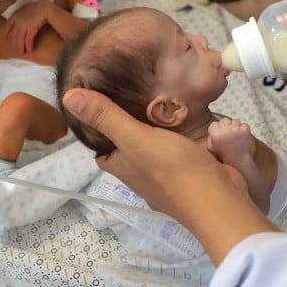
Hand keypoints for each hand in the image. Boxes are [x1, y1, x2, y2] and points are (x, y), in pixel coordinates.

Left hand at [4, 0, 51, 53]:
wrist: (45, 8)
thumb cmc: (38, 8)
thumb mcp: (25, 9)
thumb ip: (20, 15)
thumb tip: (19, 22)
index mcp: (15, 15)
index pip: (7, 26)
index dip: (6, 33)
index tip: (5, 38)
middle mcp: (17, 21)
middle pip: (13, 35)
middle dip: (14, 44)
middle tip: (16, 50)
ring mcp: (23, 25)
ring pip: (19, 39)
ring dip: (20, 47)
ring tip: (22, 53)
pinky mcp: (31, 28)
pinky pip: (28, 40)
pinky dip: (28, 46)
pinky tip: (30, 50)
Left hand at [61, 88, 275, 264]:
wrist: (219, 198)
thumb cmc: (173, 170)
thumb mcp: (135, 139)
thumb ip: (106, 117)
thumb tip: (67, 98)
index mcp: (124, 168)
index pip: (102, 149)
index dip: (100, 127)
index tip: (105, 100)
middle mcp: (143, 174)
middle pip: (131, 144)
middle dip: (132, 120)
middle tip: (136, 87)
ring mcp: (170, 174)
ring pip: (158, 143)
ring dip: (159, 124)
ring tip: (161, 91)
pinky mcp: (193, 168)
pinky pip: (182, 145)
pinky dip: (182, 129)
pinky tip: (187, 111)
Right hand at [207, 117, 252, 168]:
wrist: (239, 162)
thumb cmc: (223, 155)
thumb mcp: (211, 149)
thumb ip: (210, 137)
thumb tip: (214, 126)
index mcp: (216, 135)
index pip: (214, 124)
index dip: (217, 130)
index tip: (220, 137)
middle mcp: (226, 131)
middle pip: (224, 120)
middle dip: (226, 126)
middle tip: (228, 136)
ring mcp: (236, 130)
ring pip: (235, 121)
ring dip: (235, 127)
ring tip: (235, 137)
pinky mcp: (245, 131)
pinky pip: (244, 124)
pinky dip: (243, 130)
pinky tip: (241, 138)